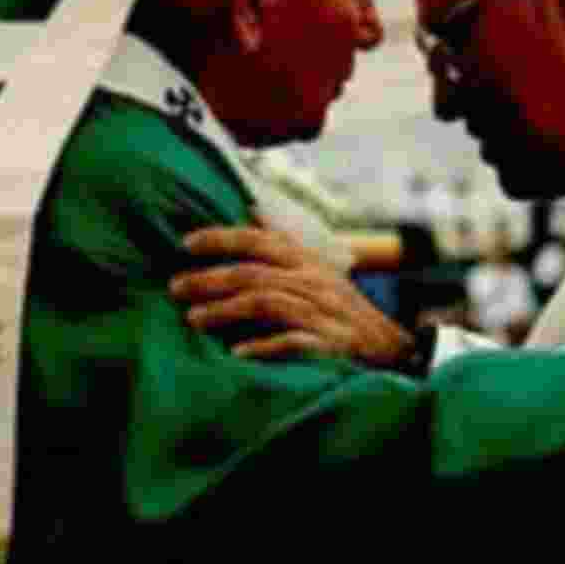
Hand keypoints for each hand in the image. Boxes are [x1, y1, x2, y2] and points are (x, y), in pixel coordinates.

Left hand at [170, 224, 414, 367]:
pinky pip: (291, 341)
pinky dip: (263, 346)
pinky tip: (237, 353)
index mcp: (308, 261)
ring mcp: (321, 312)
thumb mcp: (318, 269)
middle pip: (253, 273)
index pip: (261, 240)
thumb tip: (251, 209)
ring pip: (265, 302)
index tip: (186, 243)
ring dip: (224, 311)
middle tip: (175, 287)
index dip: (223, 238)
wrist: (389, 349)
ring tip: (193, 319)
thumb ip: (284, 245)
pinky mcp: (328, 344)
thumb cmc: (342, 310)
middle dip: (209, 278)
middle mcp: (313, 281)